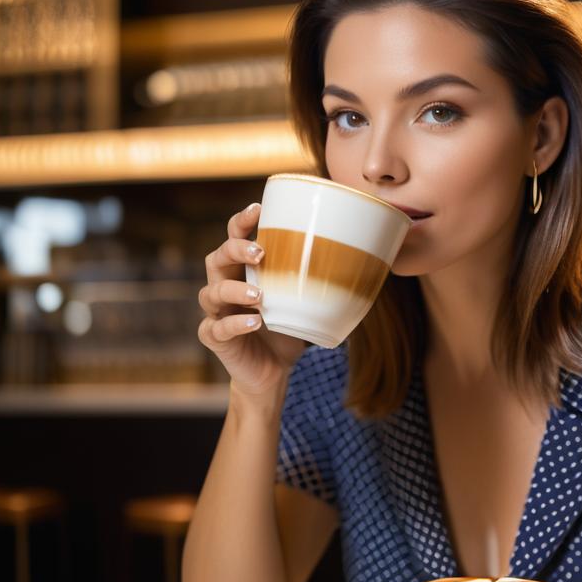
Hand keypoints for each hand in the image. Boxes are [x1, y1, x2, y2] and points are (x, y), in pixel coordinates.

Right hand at [197, 201, 307, 397]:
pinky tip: (255, 323)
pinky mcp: (215, 339)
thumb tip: (368, 262)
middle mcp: (226, 286)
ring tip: (260, 296)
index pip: (234, 237)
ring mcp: (217, 313)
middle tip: (260, 253)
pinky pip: (216, 328)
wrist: (274, 372)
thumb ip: (322, 282)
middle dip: (235, 249)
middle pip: (216, 258)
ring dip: (235, 290)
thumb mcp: (307, 303)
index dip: (242, 221)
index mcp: (245, 271)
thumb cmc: (289, 330)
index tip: (259, 209)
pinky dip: (235, 324)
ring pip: (212, 292)